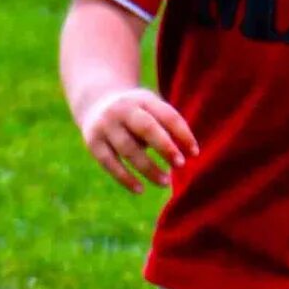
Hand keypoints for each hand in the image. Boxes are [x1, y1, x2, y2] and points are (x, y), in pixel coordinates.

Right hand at [78, 85, 197, 194]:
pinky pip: (110, 163)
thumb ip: (168, 127)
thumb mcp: (151, 109)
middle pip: (147, 128)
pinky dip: (125, 178)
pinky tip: (140, 189)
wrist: (95, 102)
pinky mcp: (93, 142)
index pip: (167, 115)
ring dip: (149, 168)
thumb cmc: (136, 113)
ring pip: (129, 149)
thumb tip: (189, 154)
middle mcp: (122, 109)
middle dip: (165, 147)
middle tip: (181, 164)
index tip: (194, 153)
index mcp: (143, 99)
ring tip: (165, 182)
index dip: (183, 134)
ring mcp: (105, 125)